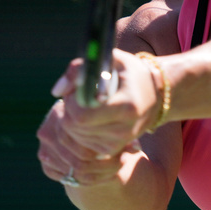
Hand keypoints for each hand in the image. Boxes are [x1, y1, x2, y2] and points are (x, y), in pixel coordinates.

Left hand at [37, 50, 158, 179]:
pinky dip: (78, 130)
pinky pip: (81, 144)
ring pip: (75, 137)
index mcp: (126, 106)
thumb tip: (56, 91)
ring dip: (72, 120)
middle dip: (68, 110)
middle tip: (78, 96)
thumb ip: (80, 69)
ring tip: (86, 105)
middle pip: (75, 127)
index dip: (71, 101)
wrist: (154, 95)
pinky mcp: (112, 150)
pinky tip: (89, 117)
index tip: (77, 89)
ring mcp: (118, 142)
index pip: (82, 115)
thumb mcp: (110, 60)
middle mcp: (124, 129)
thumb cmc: (129, 73)